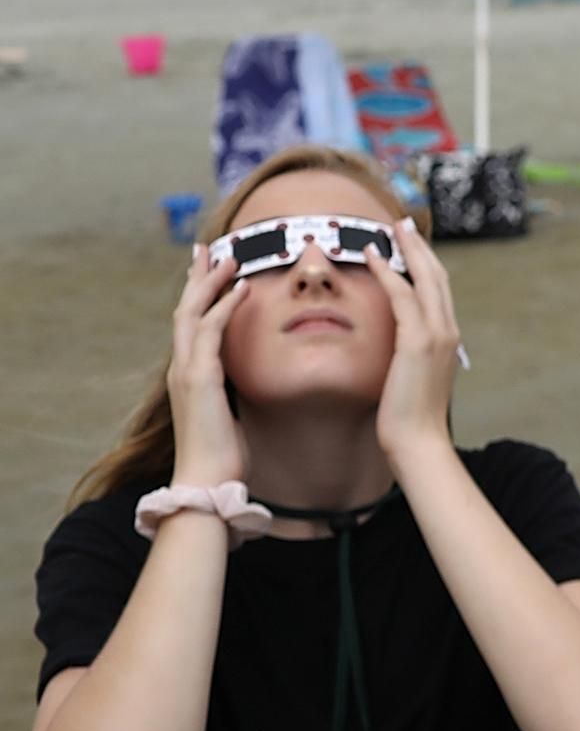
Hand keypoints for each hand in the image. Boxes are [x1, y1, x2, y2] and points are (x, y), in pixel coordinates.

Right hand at [167, 242, 249, 486]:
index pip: (192, 325)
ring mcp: (188, 371)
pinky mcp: (200, 379)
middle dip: (197, 278)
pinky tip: (242, 289)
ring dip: (211, 283)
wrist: (207, 481)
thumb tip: (246, 385)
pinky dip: (226, 307)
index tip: (210, 272)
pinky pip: (210, 332)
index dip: (200, 296)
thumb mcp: (229, 415)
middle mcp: (183, 368)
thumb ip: (232, 394)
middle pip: (185, 309)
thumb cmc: (222, 455)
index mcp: (190, 375)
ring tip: (230, 258)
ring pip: (193, 312)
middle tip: (207, 249)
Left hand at [374, 221, 464, 459]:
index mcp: (448, 339)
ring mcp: (436, 335)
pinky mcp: (417, 341)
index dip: (426, 264)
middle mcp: (447, 331)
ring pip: (425, 278)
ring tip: (391, 228)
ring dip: (407, 249)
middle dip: (420, 246)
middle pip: (437, 276)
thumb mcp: (414, 378)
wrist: (419, 440)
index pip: (438, 291)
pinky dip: (389, 272)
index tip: (411, 244)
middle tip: (403, 223)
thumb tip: (399, 347)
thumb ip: (411, 356)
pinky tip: (374, 256)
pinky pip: (402, 296)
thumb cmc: (411, 416)